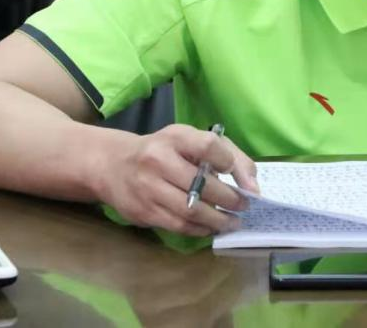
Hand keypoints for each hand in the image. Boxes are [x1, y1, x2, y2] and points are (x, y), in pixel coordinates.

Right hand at [96, 124, 259, 236]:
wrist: (113, 165)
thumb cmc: (163, 151)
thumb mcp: (190, 141)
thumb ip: (228, 155)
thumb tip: (254, 186)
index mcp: (174, 137)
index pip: (208, 146)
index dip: (229, 162)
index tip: (240, 176)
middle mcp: (158, 160)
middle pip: (202, 184)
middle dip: (230, 199)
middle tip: (244, 206)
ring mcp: (148, 187)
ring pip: (191, 210)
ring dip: (218, 220)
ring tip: (232, 221)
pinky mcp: (142, 211)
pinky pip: (178, 225)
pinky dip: (200, 229)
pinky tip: (210, 227)